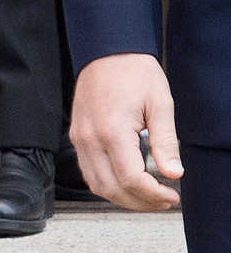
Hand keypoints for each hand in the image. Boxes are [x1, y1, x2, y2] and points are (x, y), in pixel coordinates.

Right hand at [69, 53, 183, 209]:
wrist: (107, 50)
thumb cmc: (133, 71)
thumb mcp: (160, 103)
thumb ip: (166, 142)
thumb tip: (174, 173)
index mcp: (112, 130)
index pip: (131, 178)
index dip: (153, 194)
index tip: (171, 195)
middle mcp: (90, 138)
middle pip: (112, 188)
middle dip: (140, 202)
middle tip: (163, 201)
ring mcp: (80, 139)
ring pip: (97, 186)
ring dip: (123, 198)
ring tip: (147, 197)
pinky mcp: (78, 137)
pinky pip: (89, 172)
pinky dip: (108, 185)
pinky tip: (127, 184)